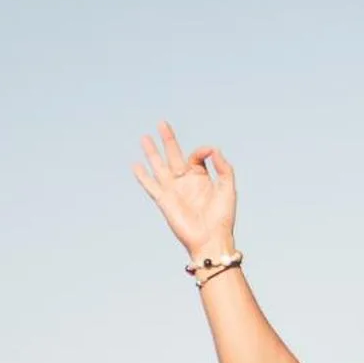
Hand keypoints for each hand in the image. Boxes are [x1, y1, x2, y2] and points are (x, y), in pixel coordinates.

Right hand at [132, 120, 235, 257]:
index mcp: (201, 178)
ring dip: (152, 152)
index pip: (196, 156)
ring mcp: (173, 190)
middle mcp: (185, 182)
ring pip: (159, 166)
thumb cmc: (222, 217)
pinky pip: (150, 186)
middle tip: (162, 123)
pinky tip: (135, 165)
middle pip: (174, 155)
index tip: (209, 152)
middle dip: (168, 139)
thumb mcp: (228, 188)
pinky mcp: (163, 200)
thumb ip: (223, 167)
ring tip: (145, 137)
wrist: (211, 239)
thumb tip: (213, 148)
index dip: (201, 151)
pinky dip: (142, 176)